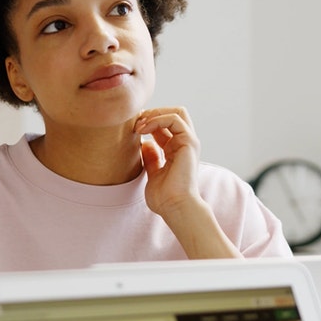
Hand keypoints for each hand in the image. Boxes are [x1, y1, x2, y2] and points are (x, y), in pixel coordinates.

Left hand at [134, 106, 240, 258]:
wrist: (175, 207)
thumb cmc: (165, 198)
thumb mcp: (153, 173)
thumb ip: (151, 158)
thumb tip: (144, 144)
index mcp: (176, 150)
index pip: (164, 125)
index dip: (148, 121)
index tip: (131, 128)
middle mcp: (184, 144)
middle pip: (173, 113)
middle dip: (153, 113)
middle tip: (136, 122)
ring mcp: (188, 142)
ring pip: (176, 112)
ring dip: (154, 114)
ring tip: (139, 125)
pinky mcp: (189, 142)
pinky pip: (175, 119)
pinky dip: (158, 119)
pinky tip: (144, 129)